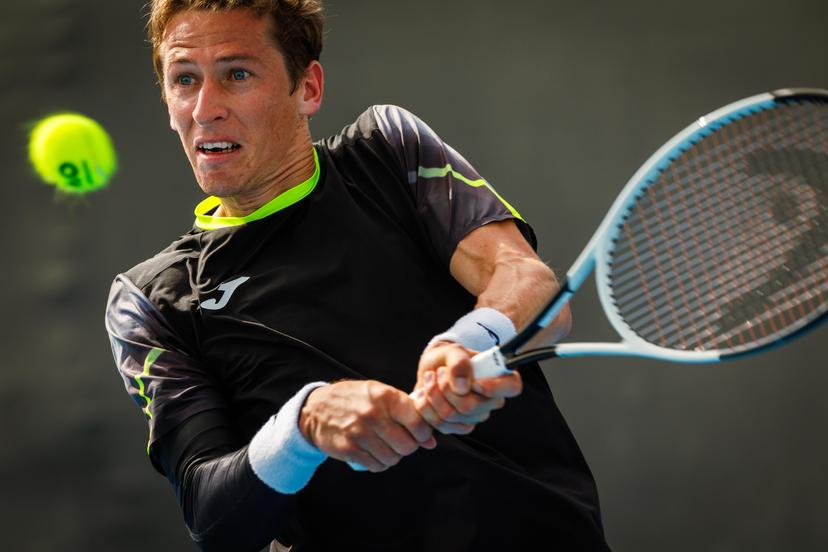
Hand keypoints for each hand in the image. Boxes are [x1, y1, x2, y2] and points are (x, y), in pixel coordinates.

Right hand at [299, 380, 436, 471]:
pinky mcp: (347, 449)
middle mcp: (372, 414)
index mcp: (385, 397)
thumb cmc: (355, 400)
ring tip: (386, 447)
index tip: (419, 434)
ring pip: (392, 458)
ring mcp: (359, 432)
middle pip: (407, 445)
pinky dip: (379, 463)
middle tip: (401, 442)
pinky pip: (375, 465)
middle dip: (408, 447)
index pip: (417, 422)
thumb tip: (431, 441)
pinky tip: (374, 453)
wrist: (316, 408)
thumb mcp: (380, 394)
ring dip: (393, 456)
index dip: (423, 433)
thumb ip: (407, 412)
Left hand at [413, 342, 521, 434]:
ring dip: (433, 396)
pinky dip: (426, 410)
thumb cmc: (449, 358)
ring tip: (429, 380)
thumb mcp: (453, 351)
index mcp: (500, 377)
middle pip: (470, 406)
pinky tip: (424, 396)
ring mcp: (476, 416)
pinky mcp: (459, 426)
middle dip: (445, 388)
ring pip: (452, 416)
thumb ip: (459, 362)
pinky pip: (442, 426)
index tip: (474, 381)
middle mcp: (492, 400)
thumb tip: (462, 386)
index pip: (512, 387)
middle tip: (439, 372)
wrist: (433, 369)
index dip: (493, 387)